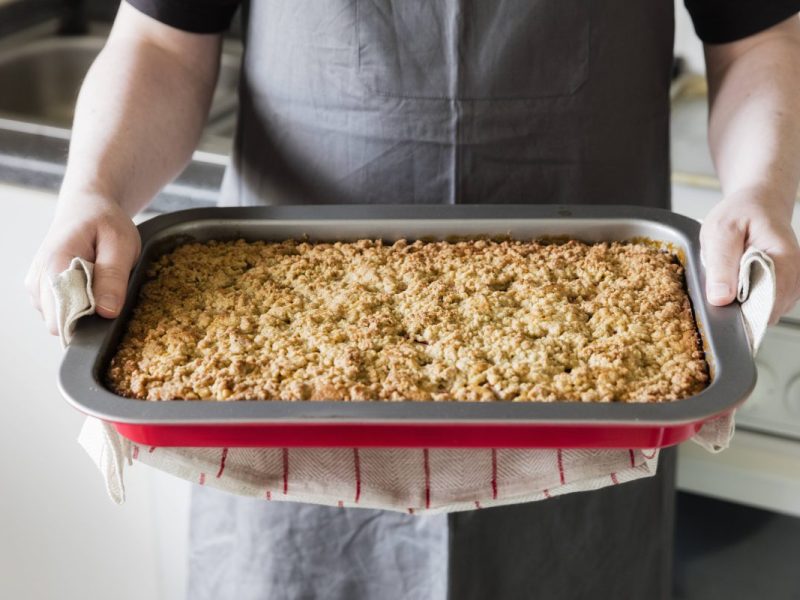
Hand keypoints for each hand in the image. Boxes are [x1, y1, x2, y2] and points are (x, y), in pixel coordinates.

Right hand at [25, 194, 140, 334]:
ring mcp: (37, 289)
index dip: (88, 318)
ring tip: (98, 282)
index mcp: (53, 266)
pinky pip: (62, 313)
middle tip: (107, 289)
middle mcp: (38, 281)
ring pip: (61, 320)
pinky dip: (79, 305)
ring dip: (84, 309)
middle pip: (60, 323)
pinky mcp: (43, 293)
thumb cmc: (104, 222)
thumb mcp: (120, 244)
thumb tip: (107, 312)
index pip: (61, 317)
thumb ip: (113, 277)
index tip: (107, 304)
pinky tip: (89, 285)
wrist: (87, 208)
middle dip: (88, 315)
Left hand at [700, 191, 799, 322]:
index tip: (724, 299)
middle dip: (739, 305)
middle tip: (724, 279)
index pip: (768, 302)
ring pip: (764, 312)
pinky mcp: (785, 290)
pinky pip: (763, 307)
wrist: (759, 204)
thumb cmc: (742, 213)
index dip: (742, 308)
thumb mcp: (720, 231)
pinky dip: (747, 299)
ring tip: (733, 276)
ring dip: (742, 302)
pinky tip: (740, 281)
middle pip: (765, 311)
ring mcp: (792, 285)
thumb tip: (721, 299)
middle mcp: (795, 276)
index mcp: (785, 259)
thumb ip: (720, 263)